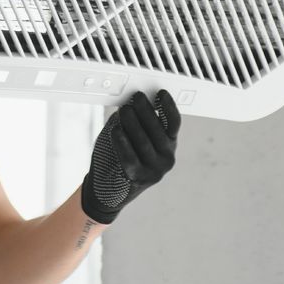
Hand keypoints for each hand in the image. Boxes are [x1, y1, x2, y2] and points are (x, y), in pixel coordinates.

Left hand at [80, 90, 180, 223]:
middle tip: (136, 98)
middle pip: (158, 129)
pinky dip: (122, 142)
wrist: (109, 190)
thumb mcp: (135, 136)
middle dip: (146, 110)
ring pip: (143, 141)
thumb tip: (133, 101)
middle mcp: (166, 158)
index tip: (160, 93)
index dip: (169, 106)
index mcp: (169, 145)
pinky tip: (116, 130)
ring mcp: (154, 170)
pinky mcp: (138, 178)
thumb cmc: (121, 156)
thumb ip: (137, 120)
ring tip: (124, 110)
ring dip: (133, 122)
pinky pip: (129, 156)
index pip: (174, 123)